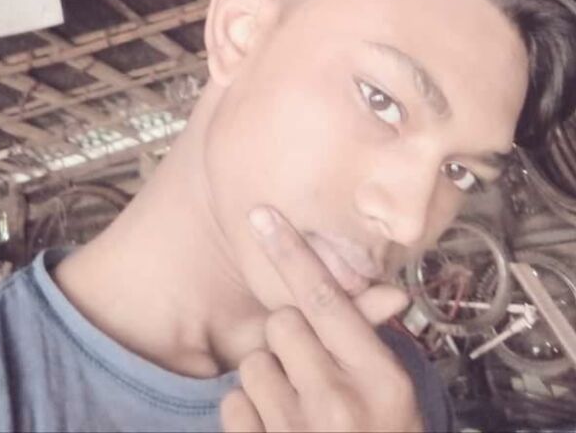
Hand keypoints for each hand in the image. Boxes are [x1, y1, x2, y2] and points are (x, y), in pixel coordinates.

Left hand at [220, 206, 422, 432]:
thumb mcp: (394, 398)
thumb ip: (374, 343)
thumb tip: (388, 291)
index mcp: (380, 379)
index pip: (327, 299)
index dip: (292, 253)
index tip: (262, 216)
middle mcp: (338, 403)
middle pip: (281, 324)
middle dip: (288, 337)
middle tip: (308, 365)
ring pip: (253, 363)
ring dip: (268, 377)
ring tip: (294, 404)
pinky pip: (233, 405)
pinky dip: (248, 413)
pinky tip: (276, 429)